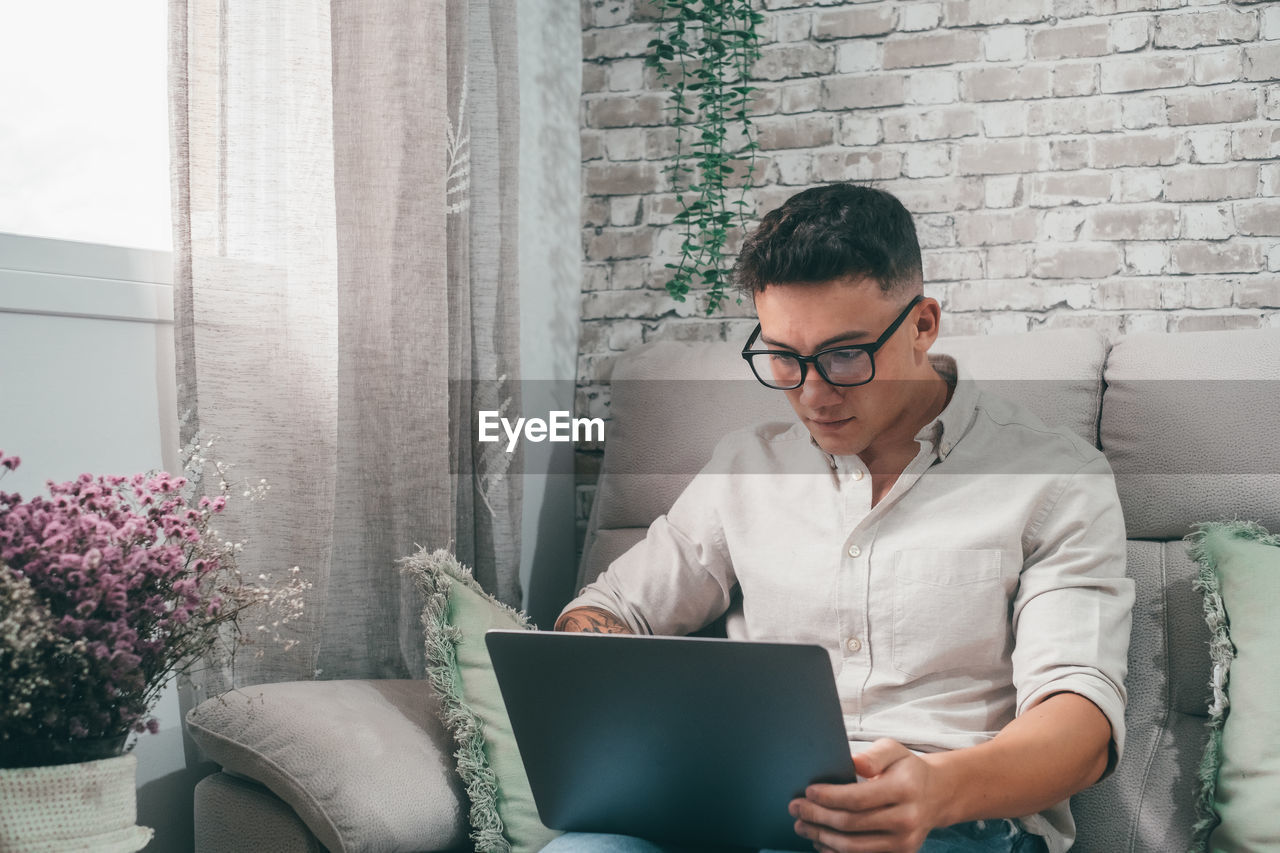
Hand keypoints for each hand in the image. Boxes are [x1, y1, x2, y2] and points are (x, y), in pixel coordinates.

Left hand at [788, 738, 948, 852]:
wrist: (936, 795)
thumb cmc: (907, 769)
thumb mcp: (894, 750)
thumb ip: (873, 755)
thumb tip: (852, 762)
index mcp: (905, 789)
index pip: (858, 798)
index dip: (829, 797)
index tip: (808, 791)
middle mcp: (907, 819)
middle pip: (851, 824)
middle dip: (817, 816)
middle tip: (795, 808)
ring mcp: (904, 842)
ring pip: (854, 847)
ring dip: (822, 837)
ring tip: (802, 825)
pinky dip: (837, 852)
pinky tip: (821, 841)